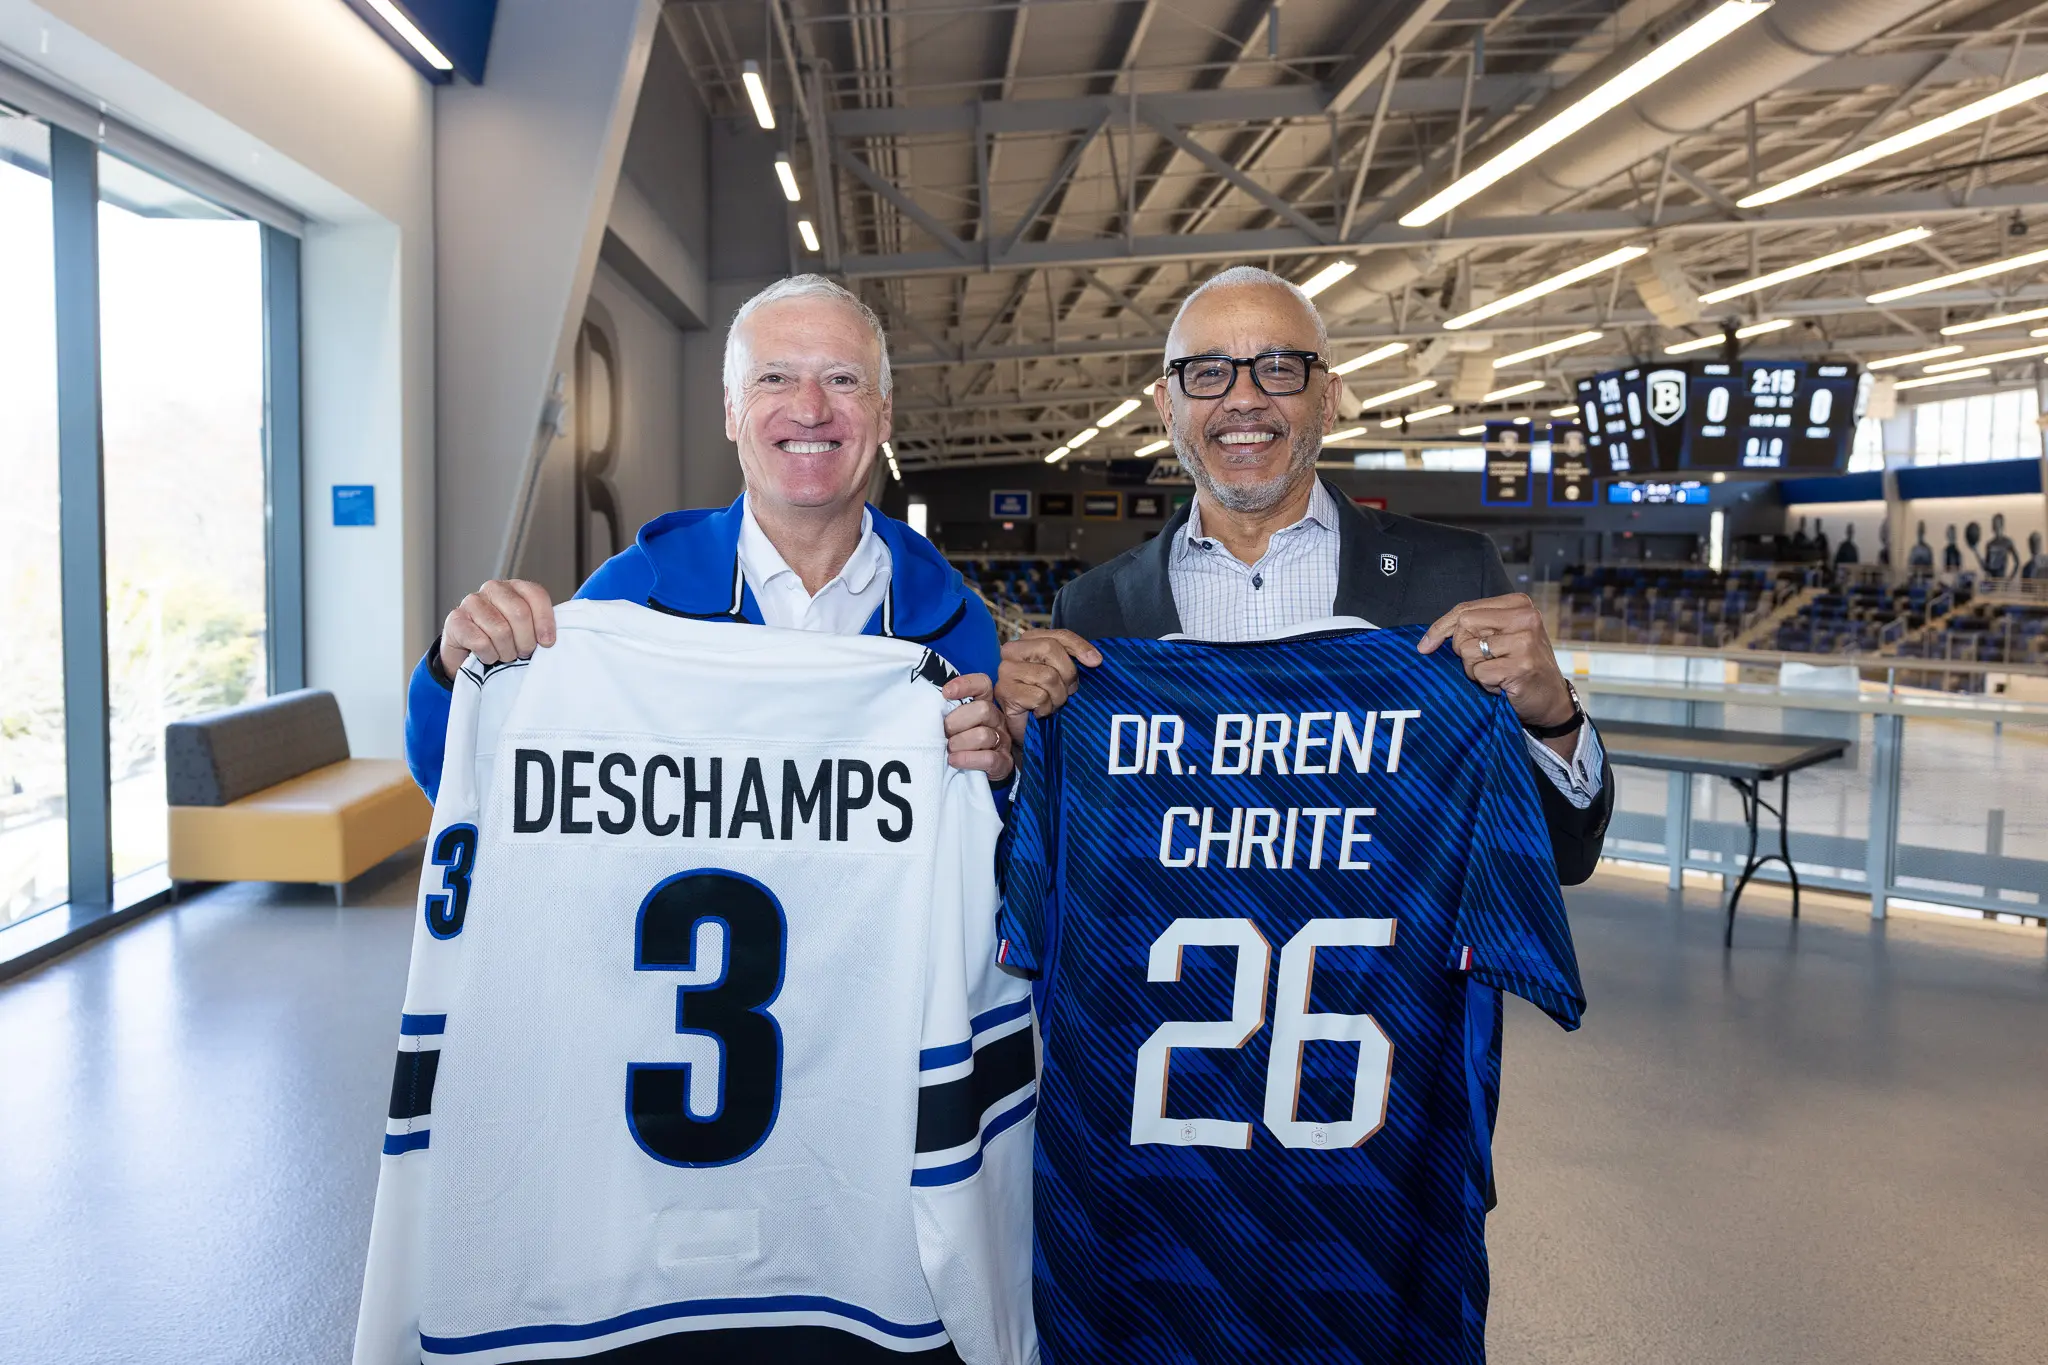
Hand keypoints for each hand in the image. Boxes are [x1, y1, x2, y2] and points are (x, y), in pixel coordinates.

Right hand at [440, 579, 556, 676]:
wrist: (468, 655)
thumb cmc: (504, 641)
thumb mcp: (527, 631)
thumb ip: (540, 626)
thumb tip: (550, 639)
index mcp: (515, 587)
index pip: (536, 595)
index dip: (545, 621)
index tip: (547, 643)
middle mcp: (493, 589)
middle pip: (519, 613)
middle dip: (525, 641)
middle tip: (523, 653)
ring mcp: (471, 602)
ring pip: (500, 630)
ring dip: (507, 651)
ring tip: (506, 655)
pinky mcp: (455, 620)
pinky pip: (481, 642)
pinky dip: (489, 655)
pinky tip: (488, 656)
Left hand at [942, 673, 1012, 781]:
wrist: (974, 771)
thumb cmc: (958, 740)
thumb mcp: (952, 722)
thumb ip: (946, 711)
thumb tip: (928, 705)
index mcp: (984, 704)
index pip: (982, 684)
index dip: (965, 685)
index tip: (946, 693)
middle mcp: (996, 719)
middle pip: (983, 709)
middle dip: (957, 722)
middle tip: (945, 732)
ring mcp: (1002, 740)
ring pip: (983, 735)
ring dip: (960, 743)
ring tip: (949, 750)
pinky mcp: (1003, 762)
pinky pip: (989, 758)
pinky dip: (968, 759)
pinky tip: (954, 760)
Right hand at [995, 629, 1102, 746]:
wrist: (1025, 728)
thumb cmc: (1044, 697)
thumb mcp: (1062, 673)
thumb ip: (1074, 659)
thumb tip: (1095, 659)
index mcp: (1028, 640)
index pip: (1060, 635)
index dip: (1080, 647)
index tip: (1096, 662)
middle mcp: (1012, 650)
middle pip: (1050, 649)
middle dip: (1067, 674)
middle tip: (1068, 691)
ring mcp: (1006, 670)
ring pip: (1047, 676)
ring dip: (1057, 696)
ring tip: (1051, 703)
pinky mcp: (1004, 691)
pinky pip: (1040, 697)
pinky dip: (1046, 708)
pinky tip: (1039, 711)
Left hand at [1417, 593, 1576, 756]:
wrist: (1551, 699)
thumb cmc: (1520, 666)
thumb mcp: (1501, 637)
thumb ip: (1473, 628)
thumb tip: (1428, 640)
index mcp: (1519, 604)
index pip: (1465, 610)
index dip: (1440, 628)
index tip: (1425, 645)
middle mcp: (1526, 618)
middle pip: (1463, 627)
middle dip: (1463, 651)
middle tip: (1485, 662)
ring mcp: (1525, 641)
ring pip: (1468, 652)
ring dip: (1475, 670)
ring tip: (1497, 673)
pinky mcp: (1521, 666)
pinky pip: (1480, 673)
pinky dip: (1485, 683)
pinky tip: (1503, 684)